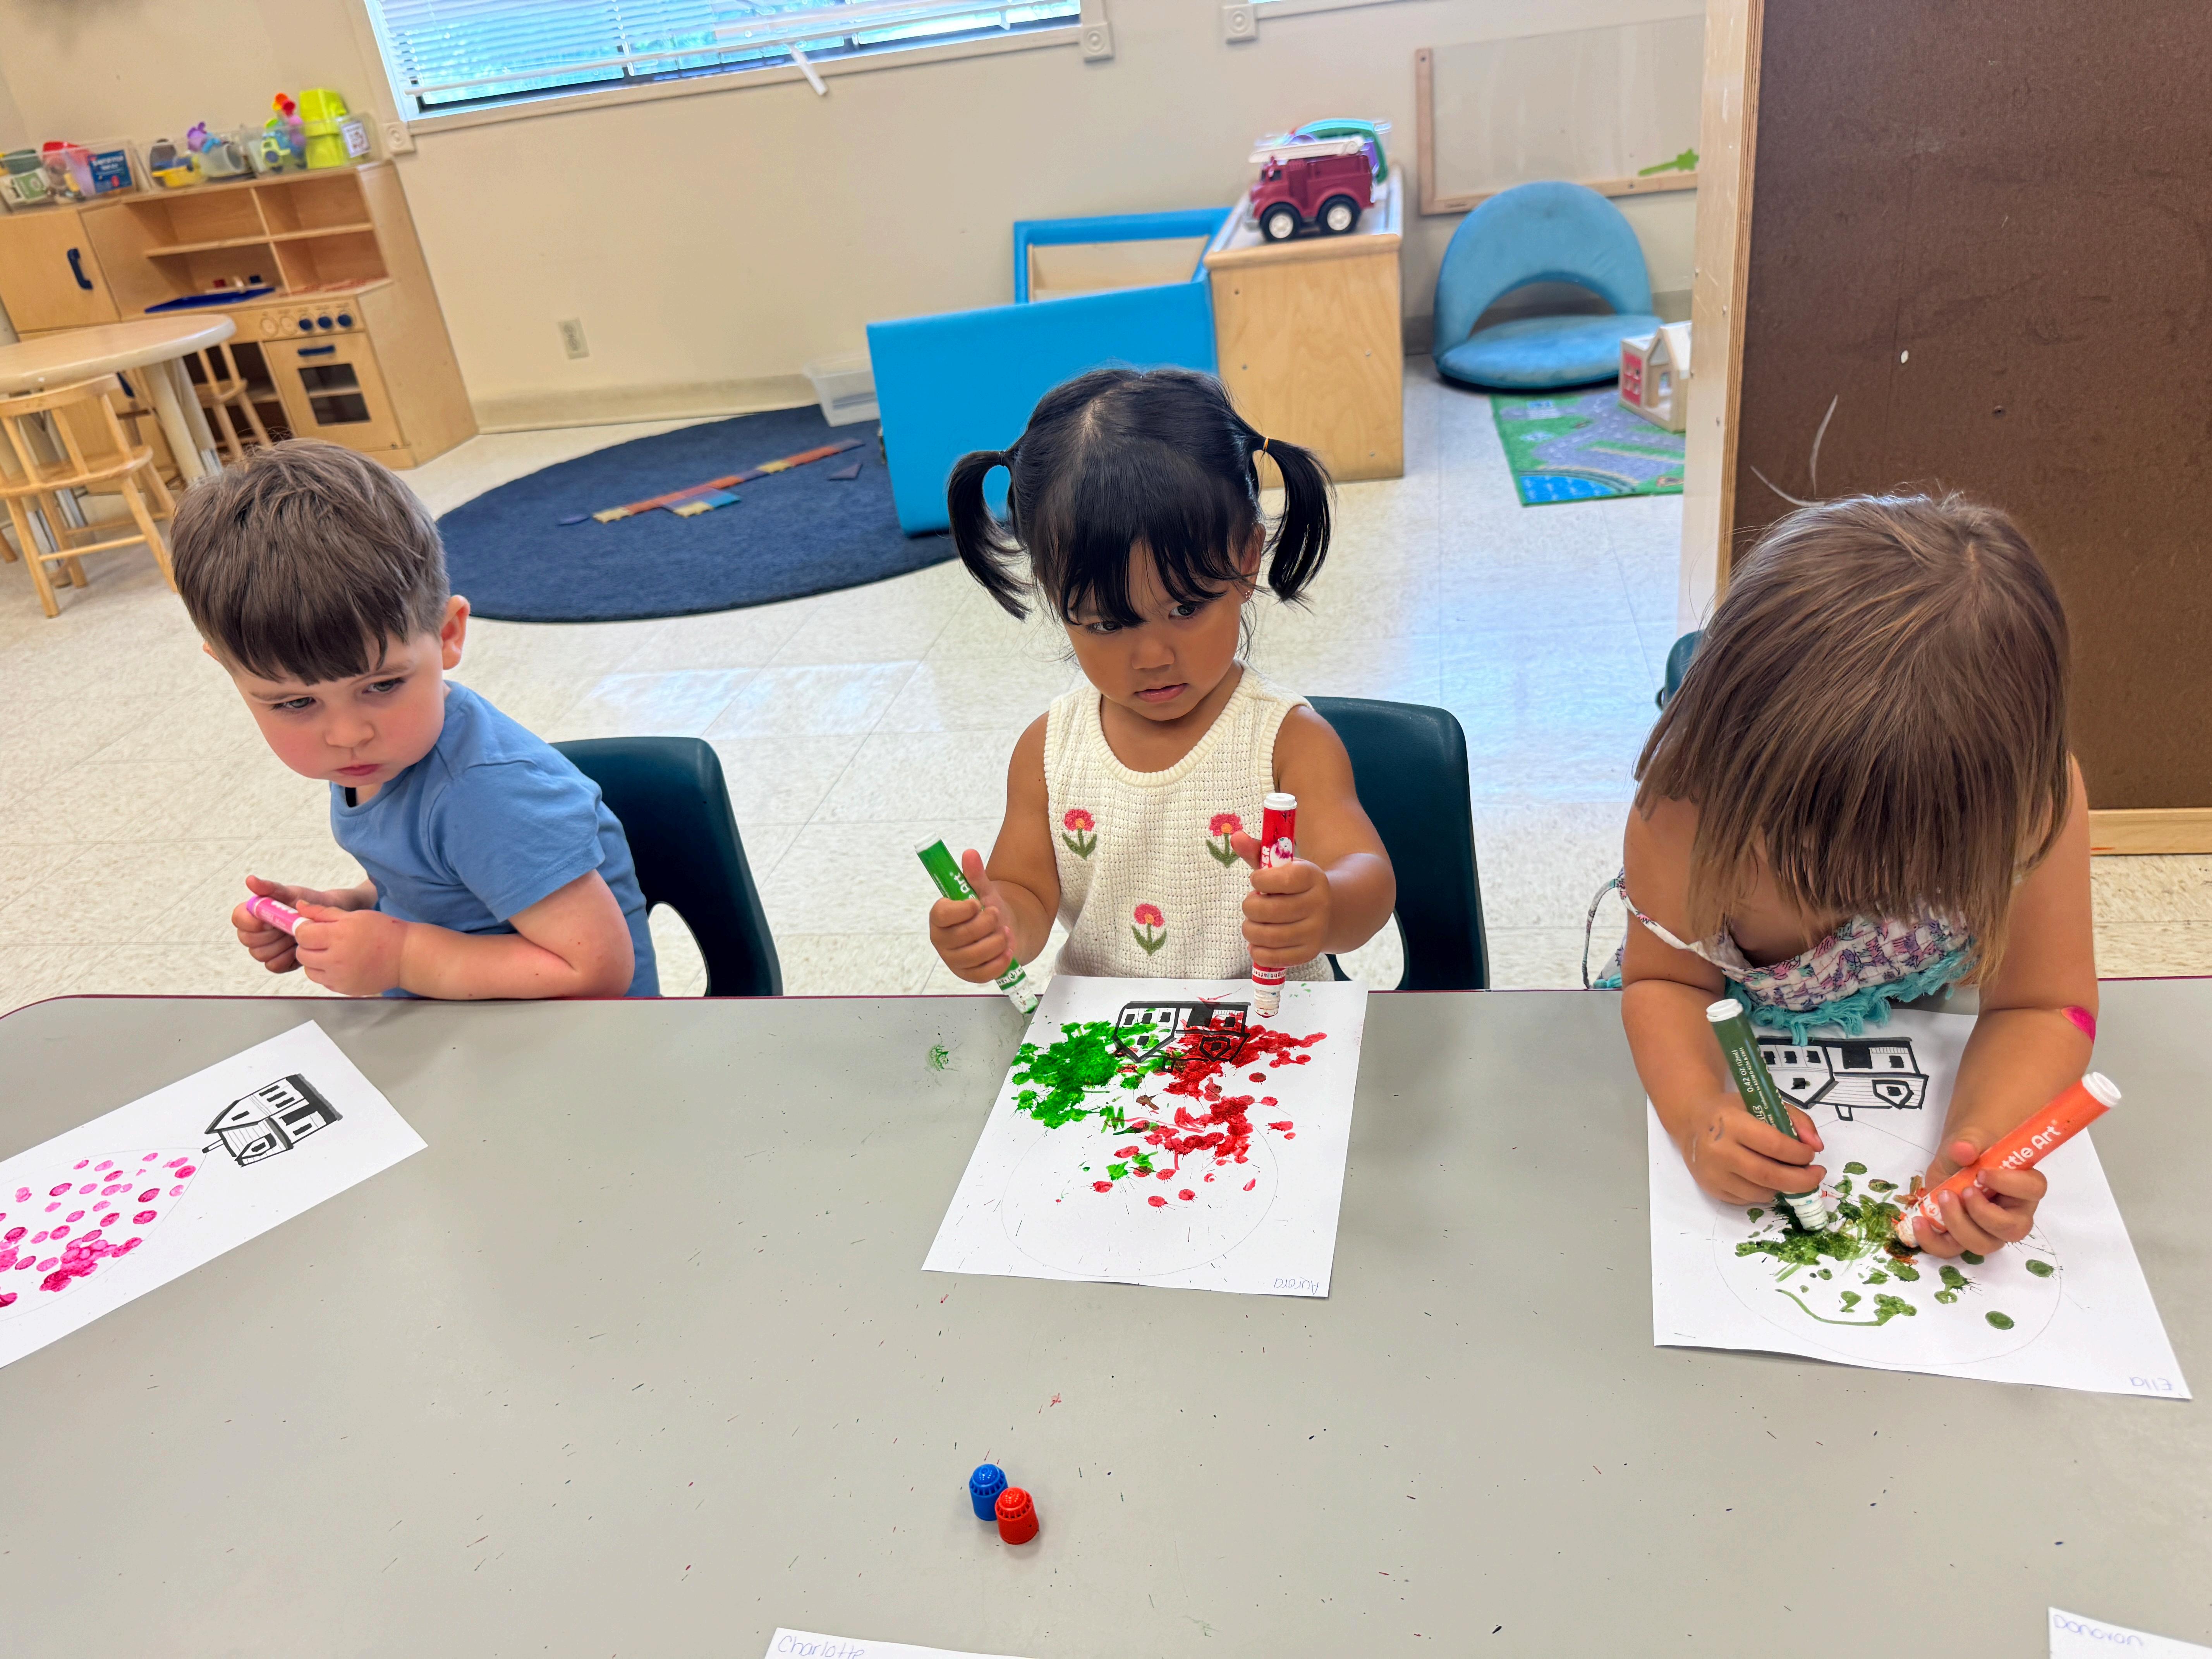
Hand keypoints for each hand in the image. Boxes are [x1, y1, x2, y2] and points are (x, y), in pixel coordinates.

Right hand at [230, 873, 369, 974]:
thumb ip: (270, 888)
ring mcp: (265, 949)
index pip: (239, 919)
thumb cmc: (308, 903)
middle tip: (289, 927)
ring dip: (280, 945)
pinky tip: (299, 947)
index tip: (269, 920)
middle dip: (269, 934)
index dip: (251, 921)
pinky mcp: (278, 962)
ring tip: (296, 935)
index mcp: (253, 914)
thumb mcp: (291, 894)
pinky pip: (274, 965)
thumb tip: (250, 879)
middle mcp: (255, 933)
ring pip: (261, 954)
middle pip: (248, 939)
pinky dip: (287, 958)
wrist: (330, 919)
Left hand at [291, 902, 410, 995]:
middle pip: (302, 954)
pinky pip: (324, 981)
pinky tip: (342, 964)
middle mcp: (336, 959)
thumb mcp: (354, 915)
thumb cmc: (384, 932)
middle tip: (323, 940)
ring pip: (309, 970)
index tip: (313, 927)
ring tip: (332, 953)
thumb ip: (323, 912)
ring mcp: (340, 977)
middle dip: (308, 945)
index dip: (304, 929)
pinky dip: (327, 973)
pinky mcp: (344, 989)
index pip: (302, 934)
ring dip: (315, 961)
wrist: (406, 956)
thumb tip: (299, 906)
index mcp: (338, 936)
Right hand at [928, 849, 1015, 982]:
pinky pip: (984, 973)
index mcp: (939, 917)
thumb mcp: (983, 891)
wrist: (1002, 932)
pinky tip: (1008, 950)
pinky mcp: (968, 976)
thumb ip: (974, 875)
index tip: (976, 903)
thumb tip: (970, 853)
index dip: (962, 909)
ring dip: (996, 941)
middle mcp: (941, 940)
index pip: (942, 914)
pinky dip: (999, 961)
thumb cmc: (986, 911)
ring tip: (1005, 932)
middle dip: (987, 923)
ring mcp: (954, 960)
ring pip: (976, 954)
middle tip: (996, 915)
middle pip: (963, 934)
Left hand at [1232, 832, 1329, 967]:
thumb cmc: (1294, 886)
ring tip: (1252, 923)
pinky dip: (1257, 951)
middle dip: (1250, 906)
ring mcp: (1315, 931)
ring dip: (1250, 929)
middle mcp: (1318, 904)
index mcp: (1312, 877)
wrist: (1329, 911)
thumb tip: (1236, 837)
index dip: (1260, 880)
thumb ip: (1258, 851)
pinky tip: (1258, 941)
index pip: (1281, 880)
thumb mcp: (1281, 866)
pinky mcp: (1309, 953)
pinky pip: (1272, 958)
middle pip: (1269, 910)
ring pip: (1268, 936)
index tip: (1257, 880)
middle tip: (1251, 904)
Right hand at [1679, 1089, 1826, 1206]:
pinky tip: (1766, 1178)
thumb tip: (1817, 1147)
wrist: (1692, 1122)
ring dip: (1783, 1187)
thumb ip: (1796, 1120)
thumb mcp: (1763, 1104)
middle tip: (1816, 1175)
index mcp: (1731, 1123)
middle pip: (1769, 1175)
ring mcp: (1713, 1173)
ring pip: (1761, 1192)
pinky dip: (1764, 1192)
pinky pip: (1747, 1199)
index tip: (1811, 1154)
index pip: (1774, 1145)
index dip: (1799, 1154)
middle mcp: (1718, 1150)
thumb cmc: (1732, 1111)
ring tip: (1789, 1175)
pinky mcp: (1711, 1189)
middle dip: (1801, 1180)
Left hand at [1903, 1135, 2046, 1256]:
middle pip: (2013, 1229)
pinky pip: (1953, 1250)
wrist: (1956, 1160)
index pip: (2033, 1190)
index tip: (1982, 1172)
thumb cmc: (1972, 1150)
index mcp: (2024, 1185)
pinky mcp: (1963, 1236)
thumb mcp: (1969, 1139)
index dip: (2010, 1183)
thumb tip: (1963, 1149)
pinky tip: (1920, 1222)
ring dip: (1959, 1225)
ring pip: (1984, 1243)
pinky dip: (1934, 1241)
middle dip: (1985, 1213)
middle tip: (1963, 1190)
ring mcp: (1989, 1229)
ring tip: (1943, 1197)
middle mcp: (2013, 1213)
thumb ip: (1968, 1142)